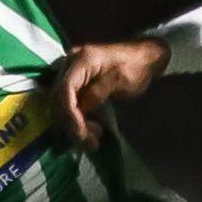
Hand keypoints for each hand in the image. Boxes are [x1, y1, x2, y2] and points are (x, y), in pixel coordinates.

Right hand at [49, 38, 170, 149]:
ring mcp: (71, 73)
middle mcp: (70, 64)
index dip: (69, 114)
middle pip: (58, 99)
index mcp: (82, 60)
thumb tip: (81, 108)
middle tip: (90, 143)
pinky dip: (76, 120)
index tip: (80, 133)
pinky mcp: (75, 83)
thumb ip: (99, 91)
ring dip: (73, 125)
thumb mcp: (121, 79)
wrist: (143, 58)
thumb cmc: (136, 67)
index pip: (65, 89)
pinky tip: (90, 130)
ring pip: (61, 105)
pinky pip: (68, 104)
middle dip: (71, 124)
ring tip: (93, 140)